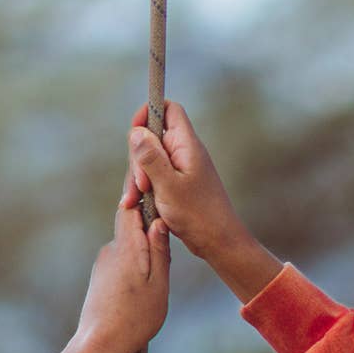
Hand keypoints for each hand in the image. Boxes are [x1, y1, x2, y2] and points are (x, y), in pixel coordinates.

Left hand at [55, 174, 171, 352]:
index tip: (151, 169)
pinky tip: (144, 286)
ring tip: (160, 270)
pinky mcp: (101, 275)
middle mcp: (112, 248)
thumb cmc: (134, 319)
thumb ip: (160, 252)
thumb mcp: (158, 286)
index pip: (131, 203)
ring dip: (144, 249)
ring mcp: (104, 261)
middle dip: (149, 220)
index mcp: (128, 247)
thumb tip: (160, 221)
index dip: (141, 185)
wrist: (98, 345)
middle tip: (169, 222)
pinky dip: (136, 265)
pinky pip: (123, 260)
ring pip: (129, 243)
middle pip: (132, 221)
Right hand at [126, 104, 279, 302]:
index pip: (168, 109)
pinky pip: (154, 178)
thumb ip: (151, 157)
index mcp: (186, 145)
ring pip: (149, 160)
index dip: (148, 113)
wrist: (219, 242)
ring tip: (134, 201)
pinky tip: (136, 205)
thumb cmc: (198, 216)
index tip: (135, 134)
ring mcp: (180, 169)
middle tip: (140, 185)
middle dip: (138, 158)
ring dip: (137, 178)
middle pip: (151, 137)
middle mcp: (184, 152)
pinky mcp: (176, 185)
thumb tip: (136, 131)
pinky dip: (144, 189)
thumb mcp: (168, 186)